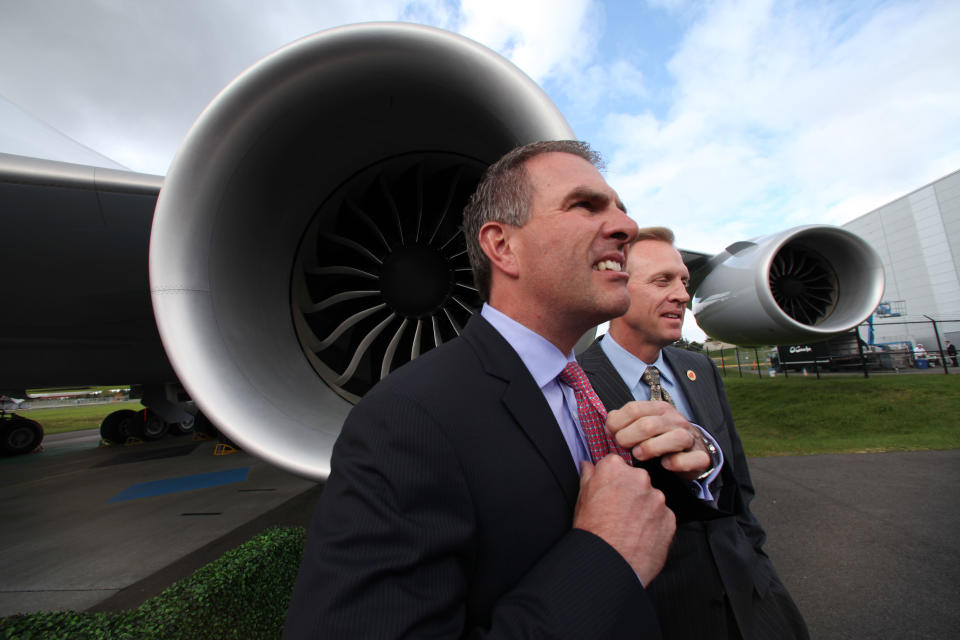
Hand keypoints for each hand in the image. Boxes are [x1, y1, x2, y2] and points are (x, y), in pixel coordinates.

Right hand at [573, 455, 675, 583]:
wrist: (609, 563)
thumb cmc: (593, 531)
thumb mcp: (582, 499)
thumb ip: (588, 476)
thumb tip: (588, 465)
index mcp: (615, 468)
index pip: (616, 465)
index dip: (612, 481)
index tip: (609, 493)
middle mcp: (640, 478)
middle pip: (637, 480)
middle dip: (631, 493)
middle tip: (618, 513)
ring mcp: (657, 498)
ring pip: (652, 499)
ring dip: (644, 509)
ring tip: (629, 528)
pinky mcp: (670, 518)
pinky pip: (663, 517)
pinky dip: (654, 525)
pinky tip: (640, 537)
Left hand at [606, 400, 711, 480]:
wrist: (693, 450)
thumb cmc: (661, 437)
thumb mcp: (643, 424)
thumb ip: (624, 423)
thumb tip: (608, 428)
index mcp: (659, 408)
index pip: (633, 409)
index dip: (617, 423)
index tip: (612, 434)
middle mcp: (675, 420)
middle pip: (648, 425)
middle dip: (629, 438)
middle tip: (623, 447)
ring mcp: (690, 437)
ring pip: (674, 438)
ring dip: (651, 448)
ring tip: (639, 455)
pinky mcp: (699, 456)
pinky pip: (689, 459)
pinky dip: (675, 463)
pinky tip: (665, 464)